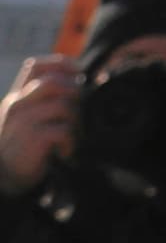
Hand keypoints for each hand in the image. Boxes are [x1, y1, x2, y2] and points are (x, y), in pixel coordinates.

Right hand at [0, 58, 78, 197]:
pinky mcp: (30, 138)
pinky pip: (63, 130)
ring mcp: (21, 121)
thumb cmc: (26, 146)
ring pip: (63, 105)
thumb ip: (48, 98)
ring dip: (75, 121)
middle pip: (54, 81)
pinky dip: (70, 141)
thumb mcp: (32, 117)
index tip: (79, 74)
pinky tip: (64, 151)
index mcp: (18, 96)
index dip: (61, 64)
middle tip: (77, 114)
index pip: (35, 66)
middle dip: (74, 93)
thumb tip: (80, 81)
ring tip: (71, 136)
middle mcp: (16, 104)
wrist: (7, 179)